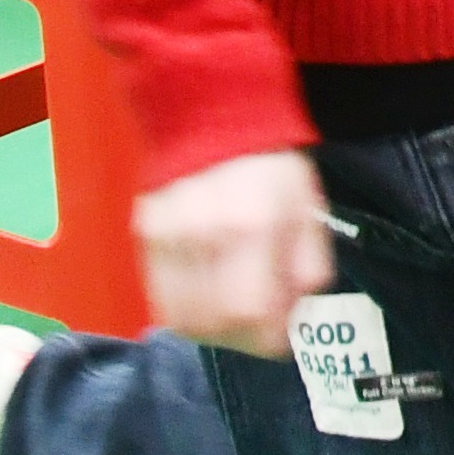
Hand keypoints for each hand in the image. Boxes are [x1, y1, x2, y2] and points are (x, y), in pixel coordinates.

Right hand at [137, 147, 335, 356]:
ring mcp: (167, 240)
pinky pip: (161, 300)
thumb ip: (309, 266)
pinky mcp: (144, 238)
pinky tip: (205, 301)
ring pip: (183, 320)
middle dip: (242, 339)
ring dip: (212, 332)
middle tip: (258, 326)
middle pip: (214, 325)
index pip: (251, 312)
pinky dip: (185, 314)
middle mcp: (204, 238)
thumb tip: (295, 312)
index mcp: (252, 227)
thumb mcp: (308, 210)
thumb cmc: (269, 165)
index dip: (270, 336)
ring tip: (232, 315)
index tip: (281, 331)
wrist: (210, 115)